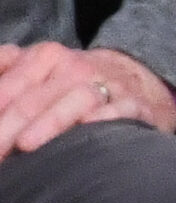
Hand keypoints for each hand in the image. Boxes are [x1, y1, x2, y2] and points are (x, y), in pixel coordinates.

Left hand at [0, 43, 175, 155]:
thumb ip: (6, 68)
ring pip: (74, 102)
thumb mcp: (38, 66)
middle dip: (7, 128)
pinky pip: (119, 111)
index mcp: (45, 57)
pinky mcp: (134, 104)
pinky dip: (104, 120)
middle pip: (33, 99)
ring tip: (26, 146)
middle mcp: (74, 67)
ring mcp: (106, 85)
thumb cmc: (74, 81)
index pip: (7, 88)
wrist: (134, 77)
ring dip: (48, 123)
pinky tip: (86, 129)